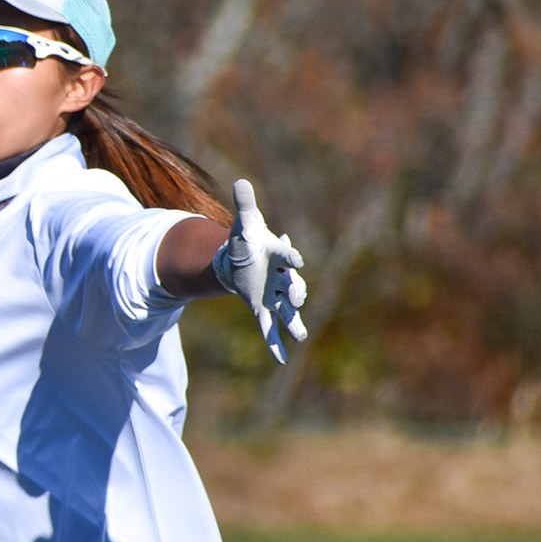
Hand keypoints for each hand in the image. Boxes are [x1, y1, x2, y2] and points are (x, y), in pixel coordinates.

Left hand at [212, 179, 308, 363]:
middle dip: (294, 291)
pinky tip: (281, 360)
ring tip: (300, 335)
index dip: (290, 256)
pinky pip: (270, 328)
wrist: (240, 259)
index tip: (294, 258)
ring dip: (293, 321)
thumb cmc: (246, 241)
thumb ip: (244, 205)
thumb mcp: (243, 224)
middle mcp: (281, 277)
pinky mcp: (263, 308)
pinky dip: (275, 343)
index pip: (286, 256)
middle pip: (292, 285)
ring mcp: (274, 295)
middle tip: (295, 297)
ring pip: (287, 309)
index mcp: (278, 255)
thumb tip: (240, 181)